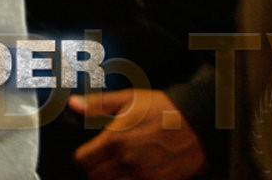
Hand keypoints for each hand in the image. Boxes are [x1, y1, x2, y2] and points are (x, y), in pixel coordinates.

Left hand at [69, 89, 206, 179]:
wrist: (198, 123)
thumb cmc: (162, 109)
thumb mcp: (128, 99)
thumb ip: (98, 104)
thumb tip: (74, 105)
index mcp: (115, 139)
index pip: (83, 160)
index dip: (82, 156)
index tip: (87, 151)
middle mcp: (127, 161)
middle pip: (95, 177)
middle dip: (95, 168)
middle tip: (102, 159)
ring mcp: (144, 175)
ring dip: (111, 178)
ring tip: (118, 166)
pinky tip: (134, 172)